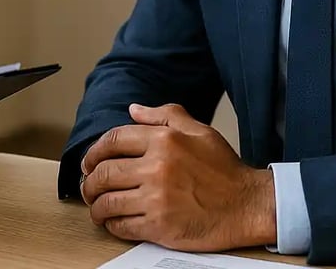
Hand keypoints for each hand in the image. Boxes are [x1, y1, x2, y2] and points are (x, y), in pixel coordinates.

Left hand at [81, 103, 275, 250]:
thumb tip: (133, 109)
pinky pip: (122, 225)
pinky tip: (113, 222)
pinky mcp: (160, 226)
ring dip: (96, 206)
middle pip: (104, 173)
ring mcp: (156, 198)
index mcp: (163, 139)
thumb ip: (163, 114)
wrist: (248, 205)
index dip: (94, 152)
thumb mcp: (197, 130)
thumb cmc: (223, 168)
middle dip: (89, 181)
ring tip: (96, 206)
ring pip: (108, 201)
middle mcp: (156, 167)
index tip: (89, 162)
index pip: (112, 141)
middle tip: (88, 186)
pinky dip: (111, 224)